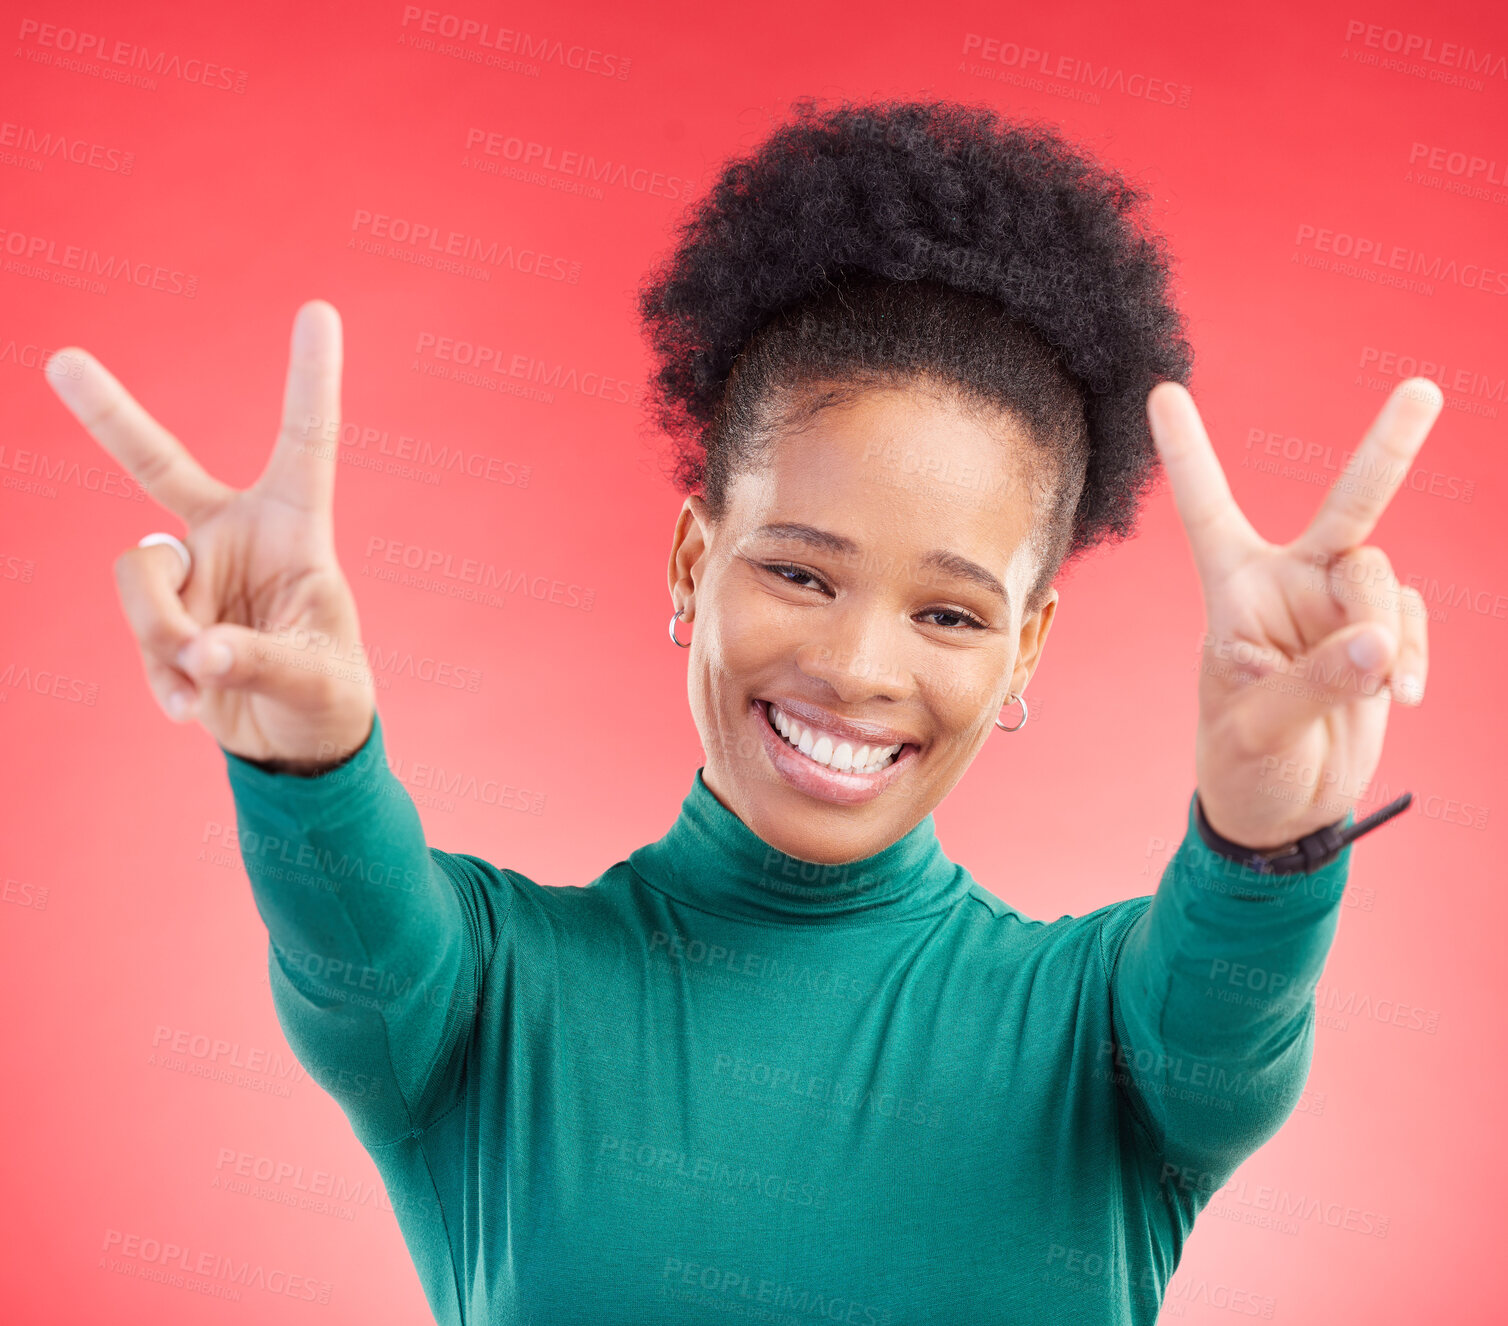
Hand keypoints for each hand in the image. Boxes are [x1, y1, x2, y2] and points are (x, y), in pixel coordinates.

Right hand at [44, 300, 376, 765]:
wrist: (293, 743)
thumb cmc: (329, 696)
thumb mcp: (318, 680)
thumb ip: (260, 661)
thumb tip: (200, 651)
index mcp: (296, 526)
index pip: (306, 439)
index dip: (311, 376)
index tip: (319, 308)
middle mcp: (235, 534)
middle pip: (159, 464)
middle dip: (108, 415)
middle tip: (59, 362)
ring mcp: (191, 572)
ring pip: (138, 573)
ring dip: (163, 631)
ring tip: (207, 676)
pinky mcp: (162, 614)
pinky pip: (134, 627)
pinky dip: (159, 672)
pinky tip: (191, 702)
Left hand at [1147, 377, 1442, 850]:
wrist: (1282, 810)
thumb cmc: (1243, 765)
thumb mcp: (1256, 729)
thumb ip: (1314, 684)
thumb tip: (1377, 643)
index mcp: (1233, 591)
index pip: (1207, 510)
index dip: (1188, 451)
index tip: (1163, 390)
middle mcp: (1288, 585)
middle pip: (1345, 508)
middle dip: (1387, 450)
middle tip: (1421, 392)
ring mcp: (1338, 609)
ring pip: (1383, 578)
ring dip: (1384, 627)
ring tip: (1378, 684)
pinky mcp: (1380, 637)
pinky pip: (1412, 620)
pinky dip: (1413, 654)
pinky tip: (1403, 693)